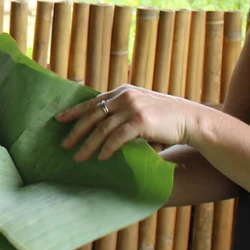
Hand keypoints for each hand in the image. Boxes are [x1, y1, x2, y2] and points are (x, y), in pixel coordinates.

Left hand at [55, 86, 205, 161]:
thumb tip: (102, 126)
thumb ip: (123, 111)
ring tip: (79, 157)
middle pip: (93, 115)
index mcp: (122, 91)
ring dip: (88, 145)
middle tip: (64, 144)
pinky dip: (107, 149)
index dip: (75, 110)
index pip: (93, 101)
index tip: (59, 119)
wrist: (189, 118)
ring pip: (102, 129)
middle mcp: (124, 96)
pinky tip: (101, 158)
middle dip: (76, 130)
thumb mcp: (141, 107)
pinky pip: (117, 138)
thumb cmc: (165, 117)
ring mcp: (132, 108)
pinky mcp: (140, 121)